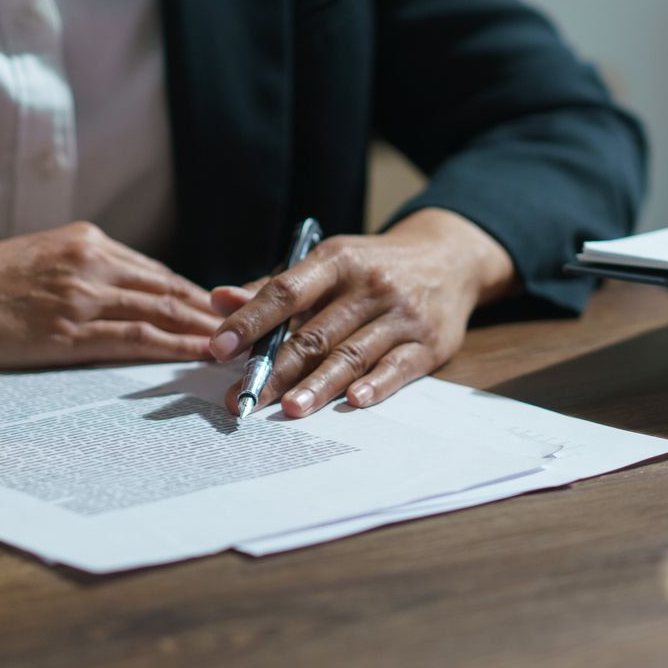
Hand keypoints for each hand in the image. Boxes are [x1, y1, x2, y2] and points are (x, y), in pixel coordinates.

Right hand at [0, 222, 221, 368]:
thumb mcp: (41, 259)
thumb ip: (83, 270)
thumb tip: (122, 293)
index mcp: (87, 242)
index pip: (157, 271)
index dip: (197, 294)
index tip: (225, 310)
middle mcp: (91, 262)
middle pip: (170, 289)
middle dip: (215, 311)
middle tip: (251, 328)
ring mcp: (82, 295)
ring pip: (161, 311)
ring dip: (205, 330)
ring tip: (239, 345)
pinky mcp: (69, 330)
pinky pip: (136, 338)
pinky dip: (174, 346)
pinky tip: (199, 354)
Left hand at [208, 208, 516, 415]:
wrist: (449, 258)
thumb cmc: (372, 267)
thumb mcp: (328, 263)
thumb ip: (273, 288)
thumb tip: (218, 302)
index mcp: (337, 260)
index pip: (286, 291)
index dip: (251, 320)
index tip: (219, 347)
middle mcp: (370, 285)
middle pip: (315, 333)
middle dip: (275, 369)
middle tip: (243, 398)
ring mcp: (401, 315)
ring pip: (352, 354)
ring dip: (319, 384)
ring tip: (289, 409)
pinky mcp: (429, 343)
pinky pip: (398, 367)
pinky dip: (376, 386)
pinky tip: (353, 402)